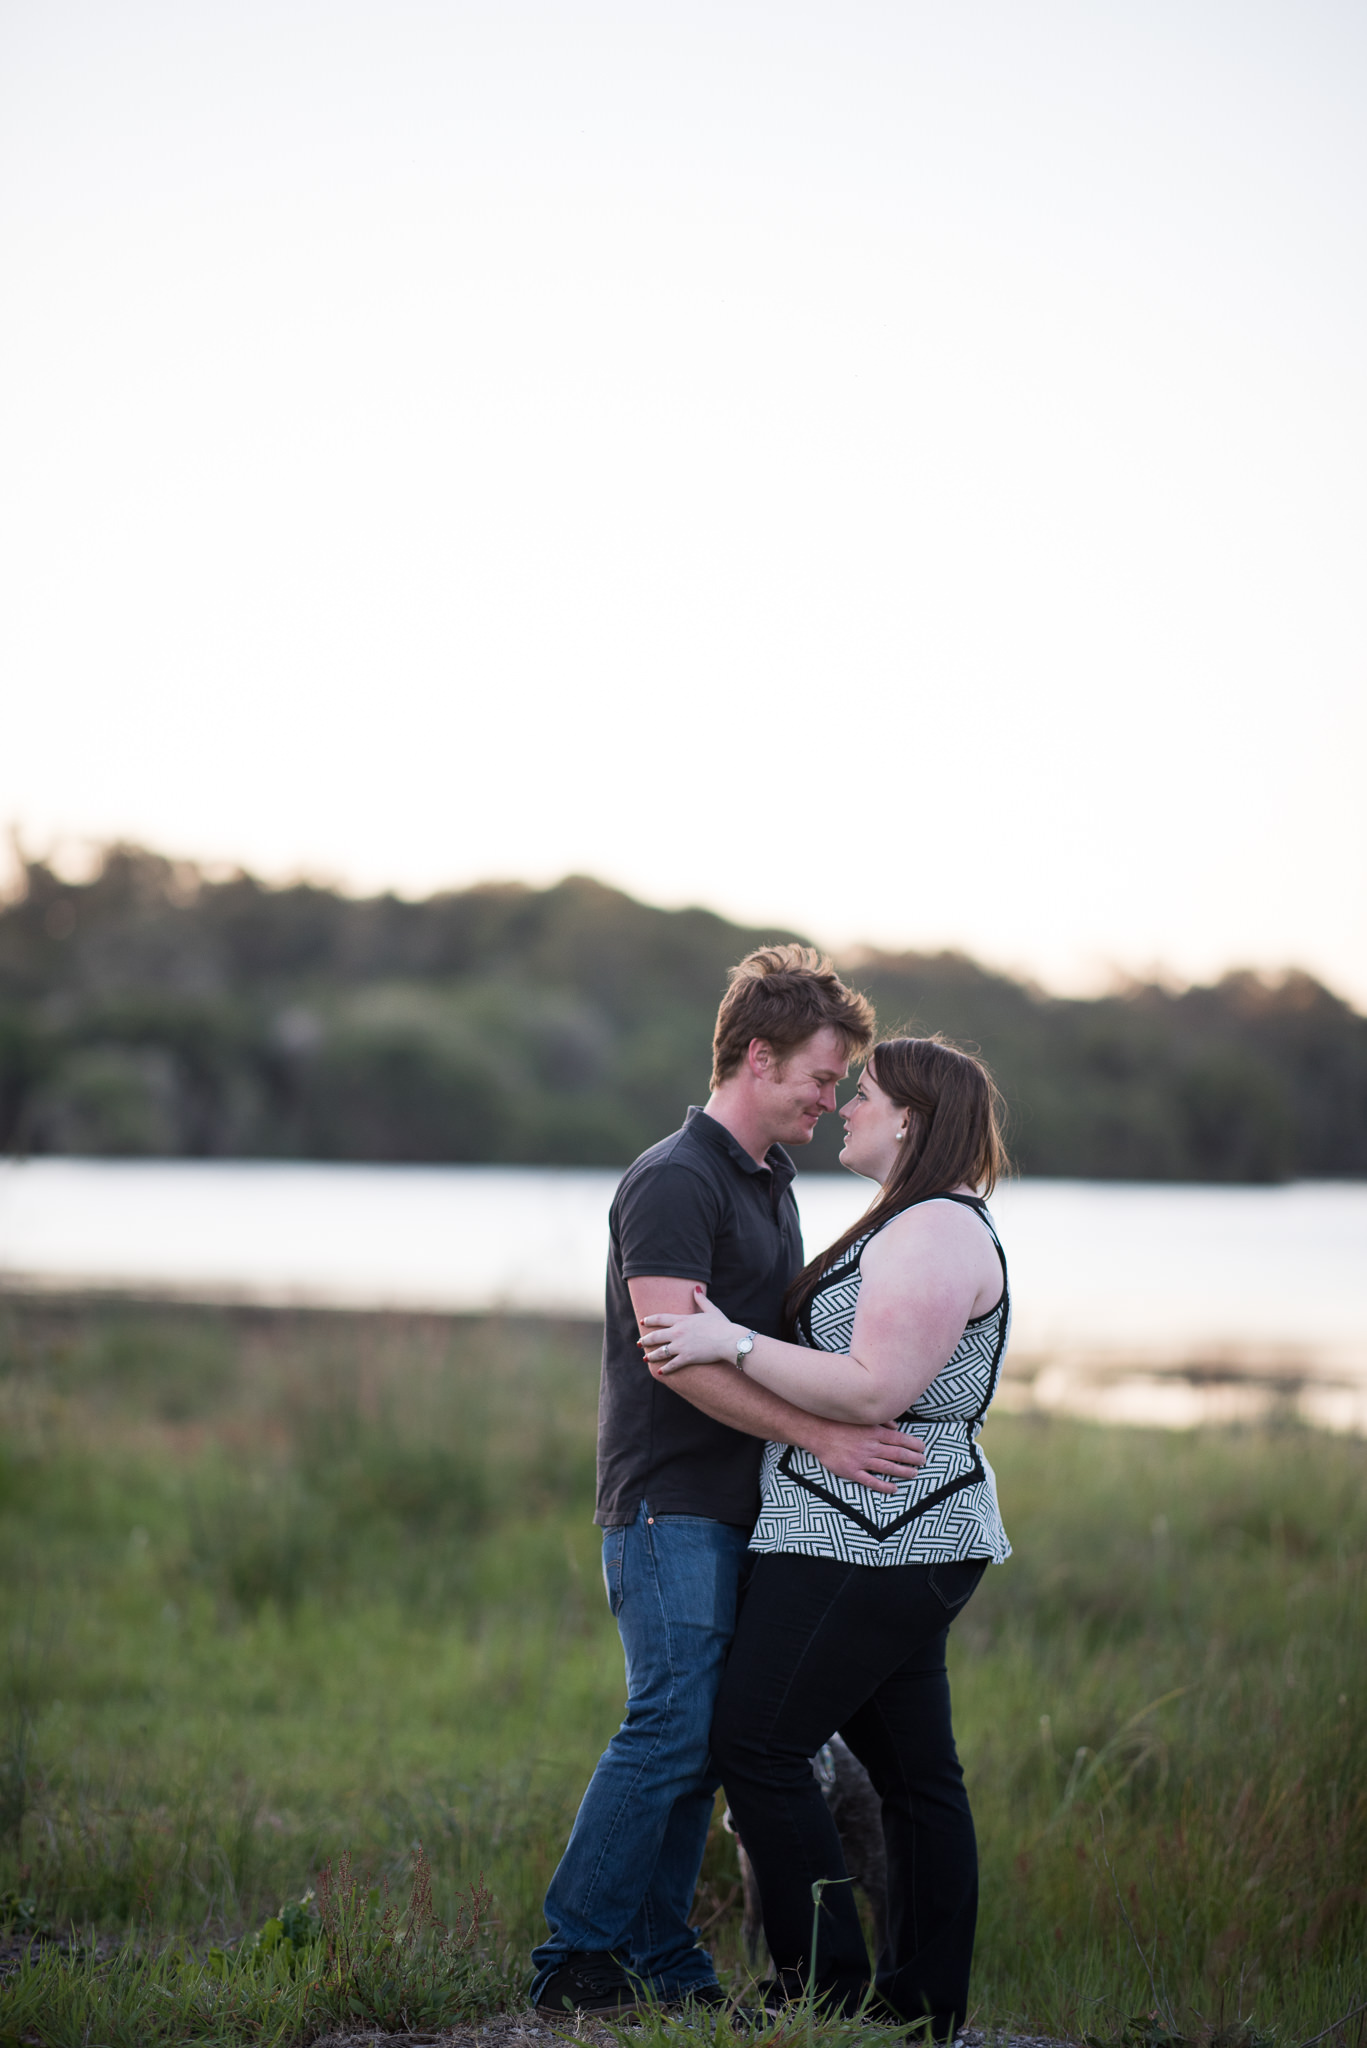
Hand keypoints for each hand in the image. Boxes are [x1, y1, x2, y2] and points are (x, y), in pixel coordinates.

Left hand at [639, 1288, 739, 1372]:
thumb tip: (696, 1288)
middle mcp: (678, 1332)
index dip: (649, 1320)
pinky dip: (665, 1369)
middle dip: (645, 1340)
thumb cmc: (722, 1325)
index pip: (660, 1318)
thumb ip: (701, 1300)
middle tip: (639, 1343)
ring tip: (645, 1359)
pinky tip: (660, 1372)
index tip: (642, 1322)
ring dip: (651, 1356)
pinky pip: (672, 1365)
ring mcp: (681, 1346)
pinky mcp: (687, 1358)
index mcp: (683, 1320)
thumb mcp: (711, 1310)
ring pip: (660, 1352)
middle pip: (656, 1336)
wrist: (728, 1340)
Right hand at [807, 1420, 926, 1495]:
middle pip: (897, 1454)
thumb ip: (880, 1421)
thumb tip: (896, 1427)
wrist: (817, 1432)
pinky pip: (871, 1481)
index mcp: (874, 1432)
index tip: (923, 1448)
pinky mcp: (852, 1471)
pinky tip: (894, 1488)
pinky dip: (884, 1486)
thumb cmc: (839, 1423)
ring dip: (903, 1471)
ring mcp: (861, 1460)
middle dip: (913, 1458)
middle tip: (923, 1462)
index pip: (900, 1439)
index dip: (914, 1444)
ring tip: (914, 1474)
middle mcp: (870, 1446)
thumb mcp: (861, 1418)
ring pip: (888, 1467)